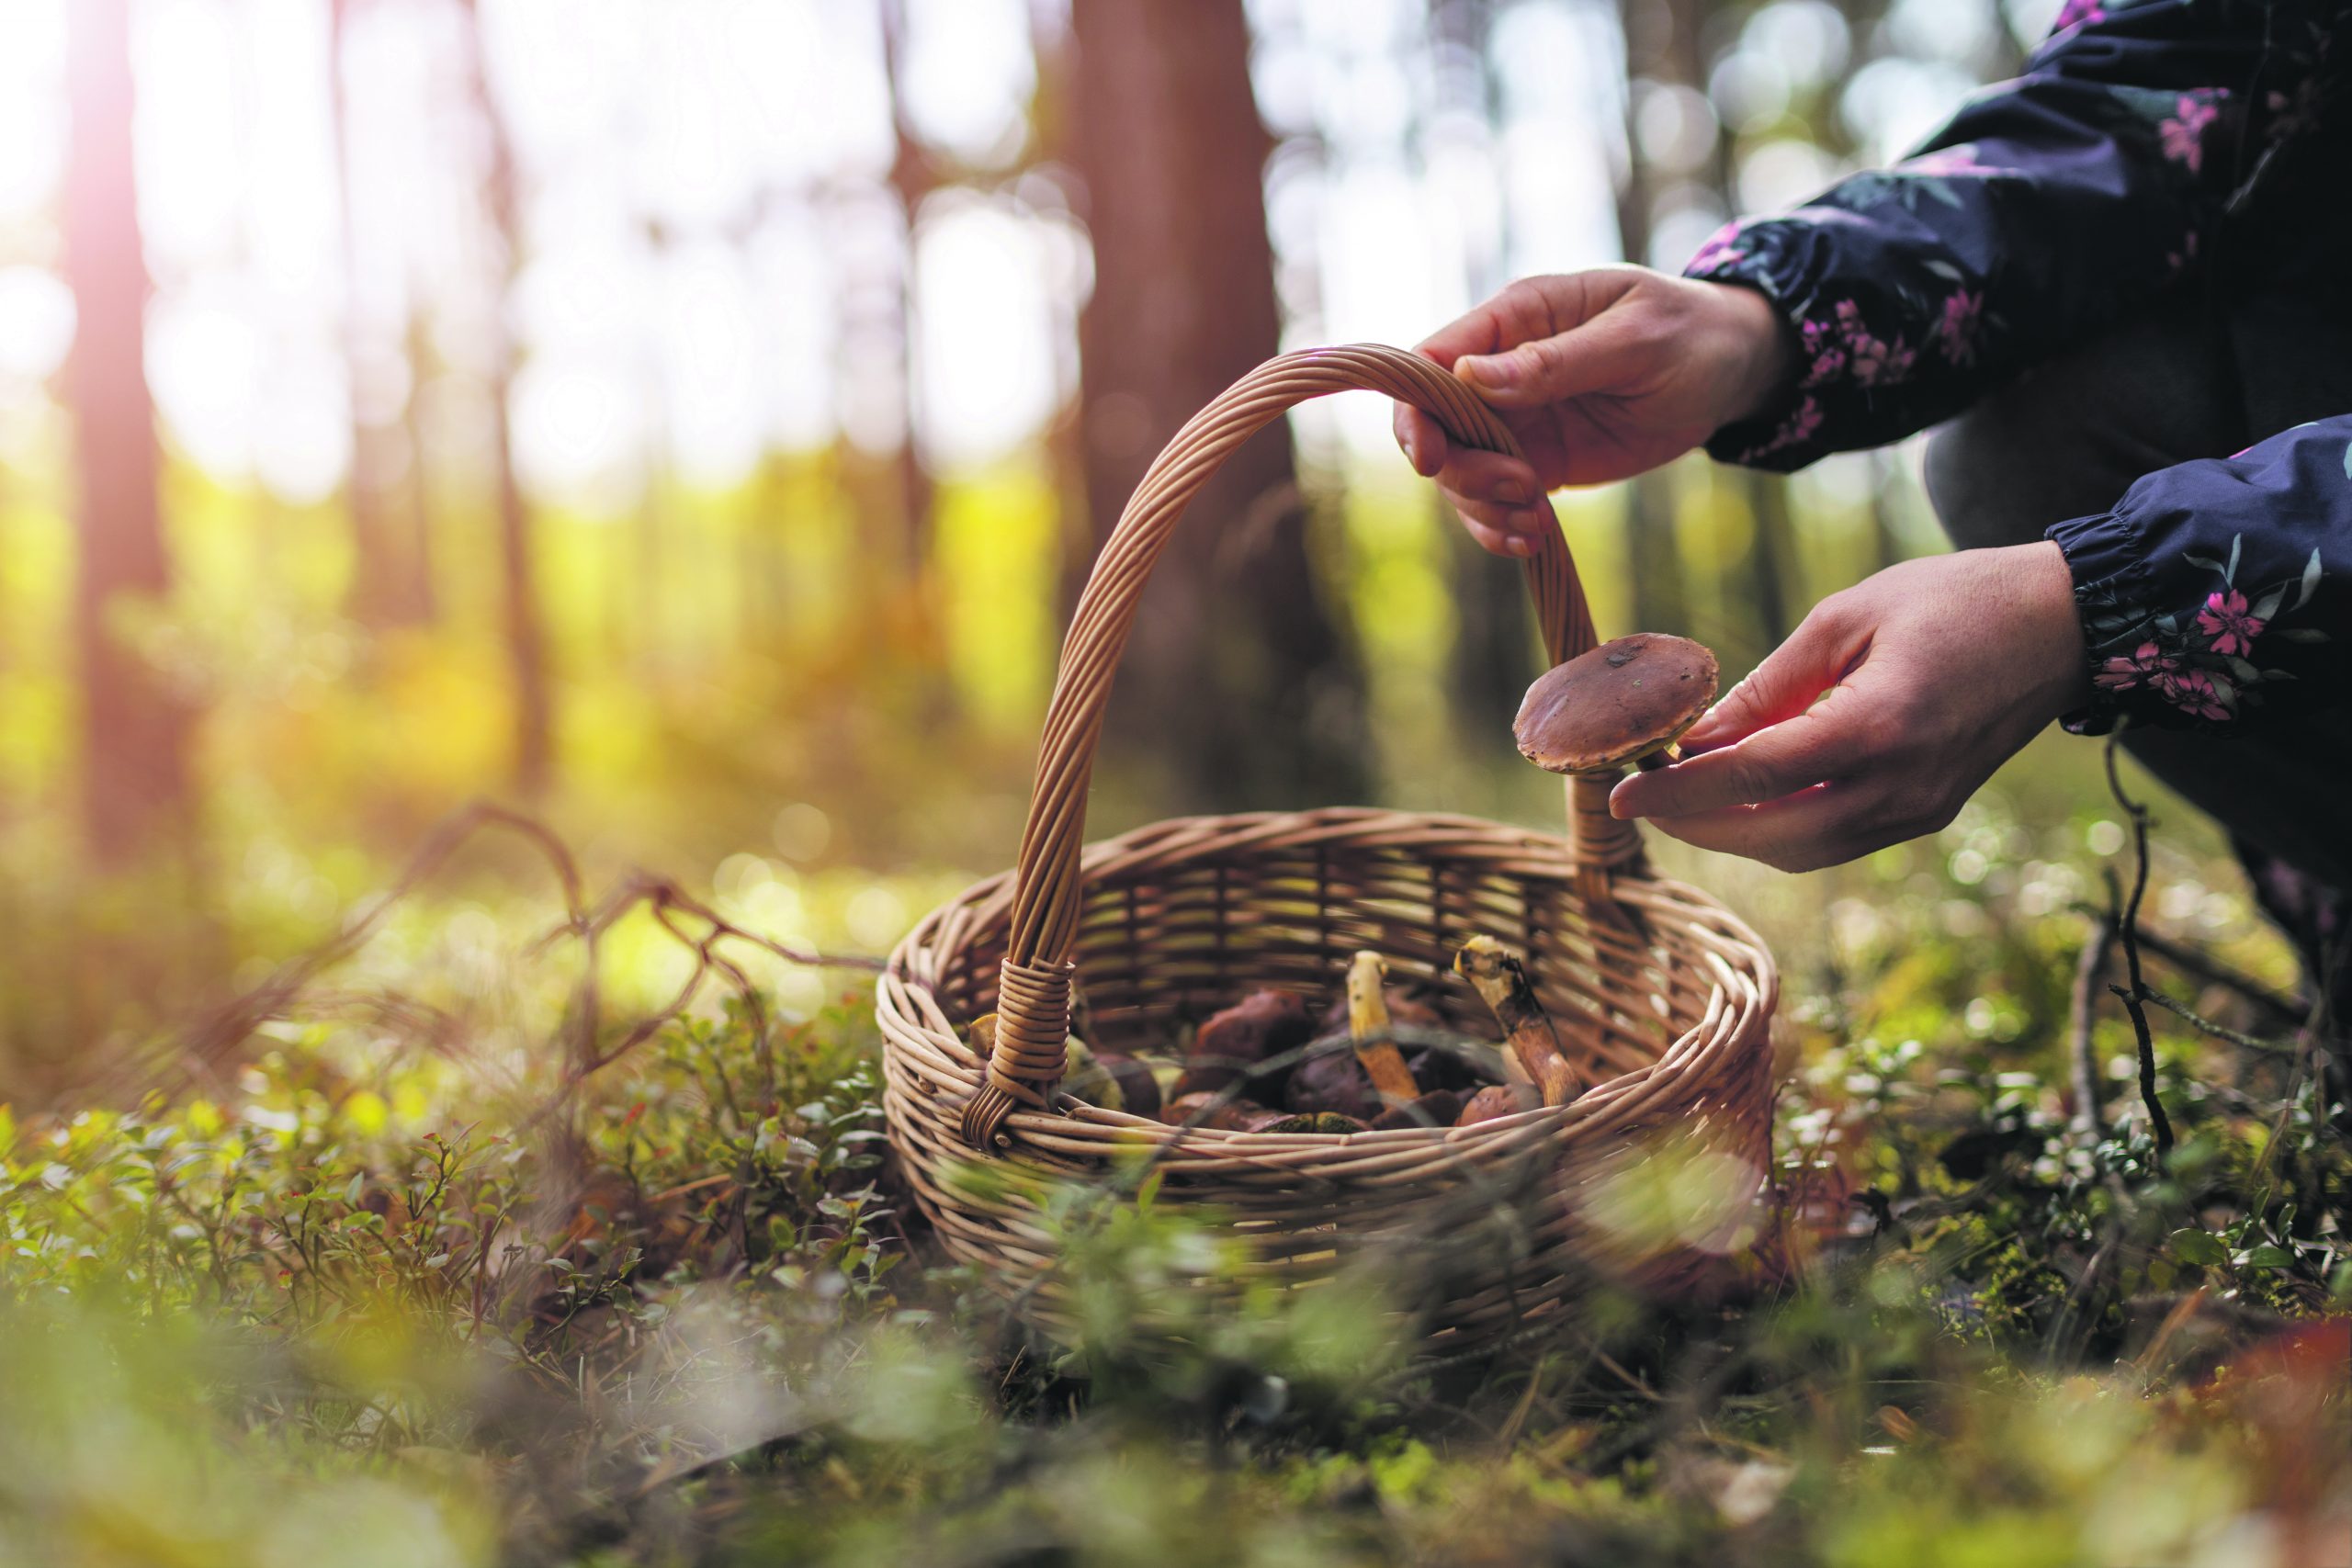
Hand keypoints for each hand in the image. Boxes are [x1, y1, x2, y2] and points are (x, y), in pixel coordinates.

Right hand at [1393, 268, 1793, 555]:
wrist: (1731, 372)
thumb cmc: (1689, 334)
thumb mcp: (1636, 339)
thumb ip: (1556, 360)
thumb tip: (1469, 377)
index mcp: (1517, 318)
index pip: (1432, 360)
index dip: (1417, 411)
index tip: (1433, 460)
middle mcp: (1500, 370)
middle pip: (1437, 428)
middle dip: (1462, 471)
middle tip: (1522, 489)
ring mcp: (1516, 420)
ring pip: (1459, 474)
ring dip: (1485, 507)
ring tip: (1537, 522)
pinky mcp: (1536, 462)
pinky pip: (1493, 501)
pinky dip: (1501, 527)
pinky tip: (1534, 541)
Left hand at [1608, 543, 2092, 872]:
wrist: (2062, 623)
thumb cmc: (1952, 598)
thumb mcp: (1844, 619)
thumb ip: (1766, 687)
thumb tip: (1694, 738)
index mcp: (1879, 726)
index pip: (1753, 778)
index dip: (1678, 790)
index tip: (1622, 792)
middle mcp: (1901, 785)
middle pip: (1772, 835)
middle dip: (1696, 824)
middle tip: (1643, 796)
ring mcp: (1920, 810)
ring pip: (1802, 850)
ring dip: (1734, 834)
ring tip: (1682, 797)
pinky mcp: (1927, 814)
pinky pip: (1836, 840)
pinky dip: (1780, 828)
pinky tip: (1744, 798)